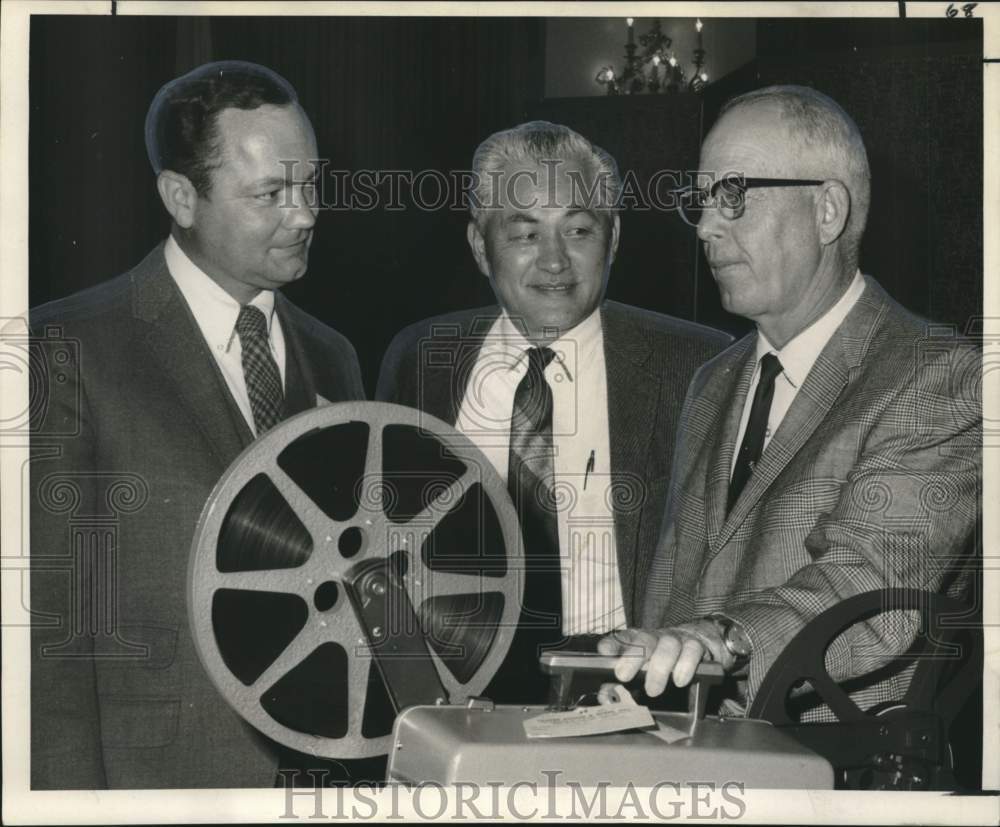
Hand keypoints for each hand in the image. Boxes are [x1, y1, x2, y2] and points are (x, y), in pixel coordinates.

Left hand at [597, 619, 730, 696]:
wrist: (698, 641)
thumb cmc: (660, 662)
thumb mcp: (640, 672)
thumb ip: (620, 685)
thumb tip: (605, 697)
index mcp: (637, 641)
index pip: (623, 638)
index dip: (613, 644)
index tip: (604, 652)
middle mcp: (655, 637)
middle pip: (644, 640)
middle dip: (632, 657)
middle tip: (623, 676)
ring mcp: (676, 639)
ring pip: (668, 645)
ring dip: (659, 668)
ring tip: (653, 690)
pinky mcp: (696, 645)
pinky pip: (692, 650)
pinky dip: (685, 665)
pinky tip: (679, 681)